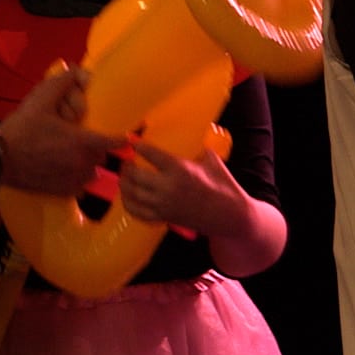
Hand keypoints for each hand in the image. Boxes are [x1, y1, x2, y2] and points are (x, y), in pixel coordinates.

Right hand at [0, 68, 123, 195]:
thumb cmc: (20, 130)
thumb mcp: (39, 102)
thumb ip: (60, 84)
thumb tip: (75, 71)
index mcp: (82, 142)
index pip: (114, 141)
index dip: (120, 137)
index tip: (124, 135)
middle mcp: (83, 163)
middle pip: (100, 156)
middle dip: (95, 148)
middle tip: (80, 140)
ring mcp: (74, 180)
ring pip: (91, 172)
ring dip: (85, 164)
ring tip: (70, 156)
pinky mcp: (63, 192)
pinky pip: (79, 186)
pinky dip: (75, 179)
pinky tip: (62, 171)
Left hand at [119, 142, 250, 237]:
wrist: (229, 215)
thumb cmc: (223, 187)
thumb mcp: (212, 161)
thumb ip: (198, 149)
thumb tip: (194, 137)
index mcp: (180, 169)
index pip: (150, 154)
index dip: (138, 145)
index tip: (132, 141)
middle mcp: (168, 187)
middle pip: (135, 175)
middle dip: (127, 167)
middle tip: (128, 161)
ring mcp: (163, 204)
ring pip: (132, 194)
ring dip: (125, 184)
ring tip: (125, 177)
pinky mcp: (163, 217)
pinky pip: (137, 212)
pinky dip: (128, 204)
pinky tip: (128, 197)